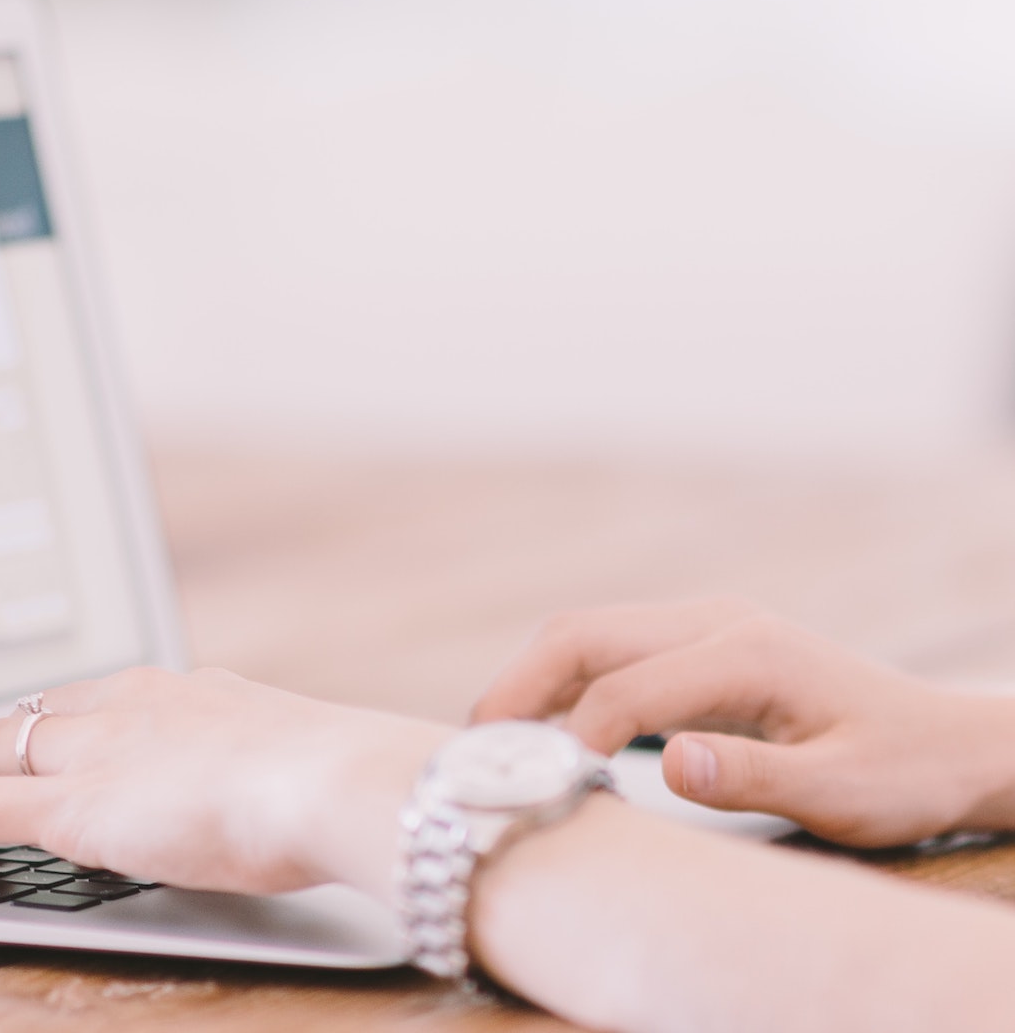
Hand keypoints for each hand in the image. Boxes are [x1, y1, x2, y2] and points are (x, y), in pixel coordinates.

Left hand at [0, 666, 452, 895]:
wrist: (340, 782)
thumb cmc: (342, 784)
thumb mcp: (292, 767)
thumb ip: (257, 771)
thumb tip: (265, 793)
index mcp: (181, 690)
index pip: (86, 700)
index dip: (42, 723)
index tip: (26, 735)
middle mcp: (125, 704)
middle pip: (24, 718)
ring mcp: (94, 751)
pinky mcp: (70, 806)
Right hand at [471, 598, 1014, 846]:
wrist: (945, 744)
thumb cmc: (899, 773)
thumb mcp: (841, 793)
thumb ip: (754, 778)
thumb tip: (668, 764)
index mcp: (748, 652)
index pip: (624, 690)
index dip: (568, 738)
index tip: (533, 789)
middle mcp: (717, 623)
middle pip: (583, 635)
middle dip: (516, 688)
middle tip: (471, 749)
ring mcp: (703, 629)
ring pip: (584, 637)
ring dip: (529, 683)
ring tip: (489, 745)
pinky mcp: (694, 649)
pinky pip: (606, 655)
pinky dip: (558, 687)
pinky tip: (539, 734)